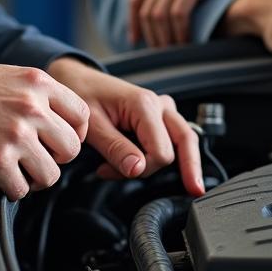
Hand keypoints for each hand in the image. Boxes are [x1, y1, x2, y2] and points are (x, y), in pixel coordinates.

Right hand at [0, 63, 88, 200]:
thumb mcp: (12, 76)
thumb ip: (39, 94)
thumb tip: (62, 116)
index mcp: (39, 84)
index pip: (82, 115)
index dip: (78, 133)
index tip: (65, 141)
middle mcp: (32, 108)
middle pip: (71, 148)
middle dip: (58, 158)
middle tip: (41, 157)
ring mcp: (16, 135)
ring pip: (51, 174)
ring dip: (37, 178)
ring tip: (22, 170)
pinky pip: (22, 189)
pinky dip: (14, 189)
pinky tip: (4, 177)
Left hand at [48, 57, 204, 196]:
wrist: (76, 80)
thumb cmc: (82, 96)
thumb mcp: (92, 126)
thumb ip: (116, 149)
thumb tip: (138, 170)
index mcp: (145, 105)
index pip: (162, 152)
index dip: (142, 170)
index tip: (109, 172)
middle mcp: (159, 104)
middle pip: (186, 141)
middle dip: (186, 168)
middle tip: (195, 191)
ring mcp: (161, 108)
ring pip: (182, 140)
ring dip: (162, 162)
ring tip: (133, 172)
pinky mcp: (158, 115)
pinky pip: (171, 137)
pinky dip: (158, 154)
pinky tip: (136, 162)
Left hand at [128, 0, 271, 46]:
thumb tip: (170, 21)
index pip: (135, 0)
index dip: (133, 23)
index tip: (136, 42)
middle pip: (146, 13)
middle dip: (153, 38)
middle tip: (163, 56)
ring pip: (159, 16)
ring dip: (166, 39)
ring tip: (176, 54)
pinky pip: (177, 15)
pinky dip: (180, 33)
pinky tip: (188, 44)